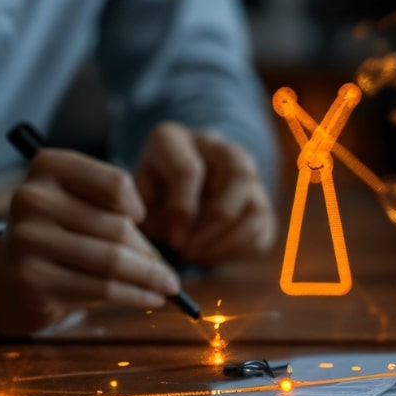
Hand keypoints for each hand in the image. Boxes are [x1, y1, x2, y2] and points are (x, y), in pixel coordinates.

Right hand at [0, 149, 182, 335]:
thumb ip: (116, 214)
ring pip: (112, 260)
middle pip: (118, 227)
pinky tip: (150, 298)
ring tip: (167, 286)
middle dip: (149, 254)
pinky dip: (133, 295)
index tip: (140, 219)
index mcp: (48, 167)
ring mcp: (28, 239)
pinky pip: (99, 287)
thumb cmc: (60, 233)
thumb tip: (160, 263)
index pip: (116, 182)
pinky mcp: (32, 278)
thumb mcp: (81, 205)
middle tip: (168, 272)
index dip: (136, 204)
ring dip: (148, 277)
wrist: (6, 274)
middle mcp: (32, 198)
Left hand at [134, 122, 275, 263]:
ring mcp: (244, 171)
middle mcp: (216, 147)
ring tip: (198, 256)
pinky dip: (237, 248)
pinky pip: (261, 226)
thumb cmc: (145, 196)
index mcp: (175, 139)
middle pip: (239, 174)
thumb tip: (172, 240)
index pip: (190, 170)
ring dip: (227, 239)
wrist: (167, 192)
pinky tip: (210, 255)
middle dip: (215, 220)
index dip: (181, 211)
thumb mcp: (134, 199)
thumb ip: (147, 215)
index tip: (171, 241)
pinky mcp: (259, 199)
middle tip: (190, 249)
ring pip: (255, 203)